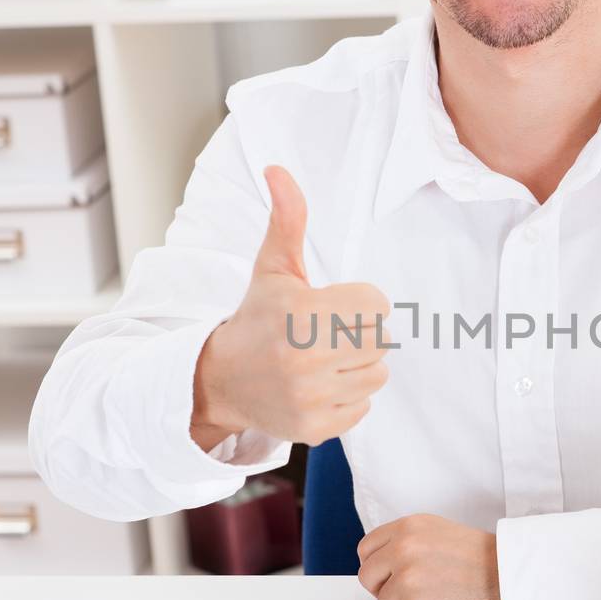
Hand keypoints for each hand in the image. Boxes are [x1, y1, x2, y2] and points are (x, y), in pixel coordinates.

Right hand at [192, 164, 391, 446]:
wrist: (219, 380)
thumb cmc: (257, 317)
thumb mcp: (272, 268)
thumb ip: (287, 220)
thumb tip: (279, 170)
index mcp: (300, 313)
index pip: (377, 304)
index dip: (358, 301)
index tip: (330, 305)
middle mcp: (305, 359)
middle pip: (381, 339)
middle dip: (358, 333)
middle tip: (325, 333)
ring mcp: (310, 398)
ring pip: (377, 374)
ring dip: (356, 366)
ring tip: (321, 360)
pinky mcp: (315, 429)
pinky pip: (364, 407)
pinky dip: (347, 398)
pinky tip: (317, 387)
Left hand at [357, 514, 502, 599]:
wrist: (517, 583)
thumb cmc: (487, 562)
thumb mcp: (442, 533)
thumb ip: (409, 542)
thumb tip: (382, 562)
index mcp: (410, 528)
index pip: (367, 549)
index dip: (379, 566)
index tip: (392, 574)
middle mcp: (404, 550)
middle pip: (368, 578)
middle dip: (386, 589)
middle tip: (417, 592)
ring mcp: (409, 581)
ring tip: (442, 599)